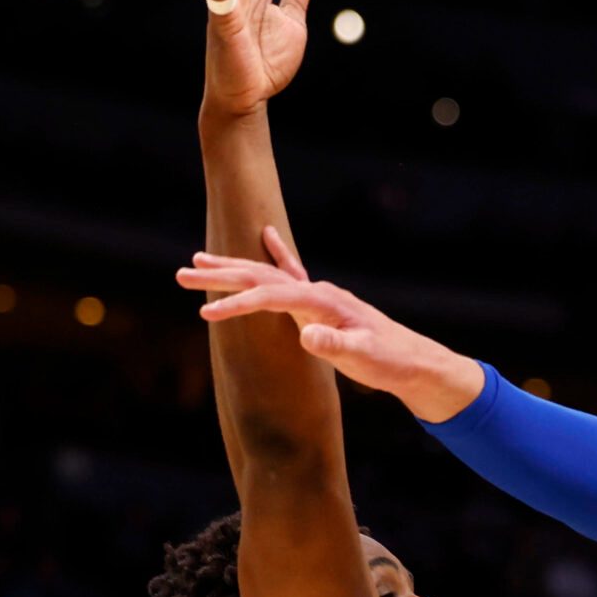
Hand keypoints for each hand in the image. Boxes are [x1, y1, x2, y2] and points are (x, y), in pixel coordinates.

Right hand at [176, 225, 485, 421]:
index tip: (204, 314)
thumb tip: (307, 335)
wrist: (414, 361)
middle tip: (182, 274)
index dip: (236, 304)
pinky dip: (273, 254)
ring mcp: (319, 294)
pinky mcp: (321, 303)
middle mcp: (317, 290)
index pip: (270, 296)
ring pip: (268, 272)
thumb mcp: (364, 360)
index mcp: (322, 302)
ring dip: (232, 267)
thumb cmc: (390, 362)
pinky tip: (264, 234)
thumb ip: (336, 346)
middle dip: (221, 274)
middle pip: (261, 275)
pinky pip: (290, 272)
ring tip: (197, 263)